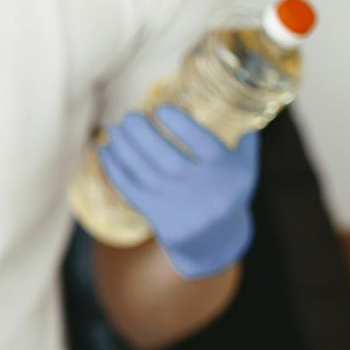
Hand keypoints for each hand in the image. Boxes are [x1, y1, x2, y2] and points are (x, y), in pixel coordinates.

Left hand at [97, 105, 258, 279]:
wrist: (213, 241)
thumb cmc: (226, 194)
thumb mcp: (244, 171)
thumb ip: (244, 143)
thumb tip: (243, 107)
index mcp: (226, 172)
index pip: (202, 143)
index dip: (180, 124)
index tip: (161, 109)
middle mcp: (202, 188)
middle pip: (166, 158)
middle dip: (143, 134)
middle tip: (130, 116)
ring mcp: (177, 204)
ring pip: (144, 172)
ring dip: (124, 148)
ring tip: (114, 130)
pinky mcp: (156, 216)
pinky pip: (130, 189)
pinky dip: (114, 169)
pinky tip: (105, 151)